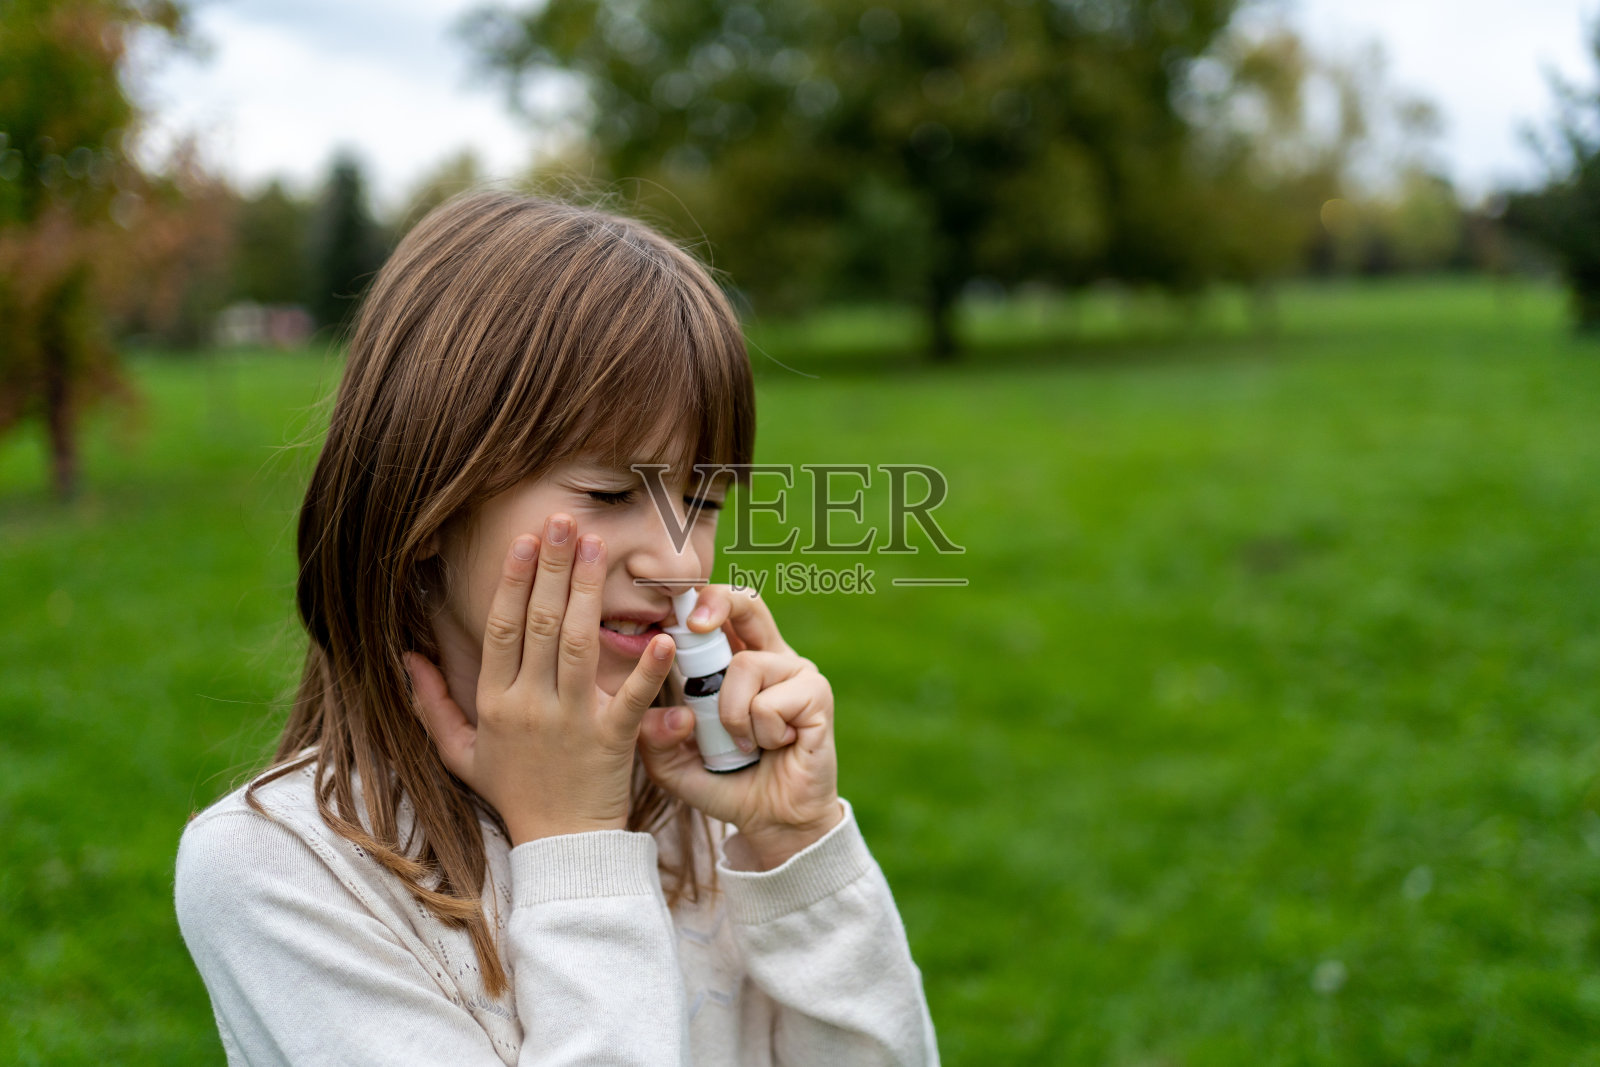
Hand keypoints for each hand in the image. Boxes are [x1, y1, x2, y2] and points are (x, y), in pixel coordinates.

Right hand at [404, 514, 676, 845]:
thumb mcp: (459, 753)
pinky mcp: (613, 742)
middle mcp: (531, 705)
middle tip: (566, 521)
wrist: (559, 847)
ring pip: (581, 646)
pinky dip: (648, 669)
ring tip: (599, 548)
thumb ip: (430, 703)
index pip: (502, 629)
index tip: (527, 542)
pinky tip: (662, 635)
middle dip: (554, 568)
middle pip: (542, 624)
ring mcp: (573, 722)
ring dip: (590, 594)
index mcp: (495, 702)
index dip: (514, 582)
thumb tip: (407, 657)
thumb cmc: (513, 794)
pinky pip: (632, 700)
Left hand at [638, 585, 841, 869]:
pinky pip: (768, 704)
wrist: (771, 824)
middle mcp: (772, 658)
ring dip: (732, 716)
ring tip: (746, 744)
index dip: (697, 601)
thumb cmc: (728, 784)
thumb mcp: (674, 764)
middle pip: (747, 603)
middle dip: (717, 603)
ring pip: (746, 666)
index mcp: (740, 661)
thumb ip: (656, 738)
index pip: (721, 613)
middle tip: (695, 625)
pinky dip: (760, 734)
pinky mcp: (818, 697)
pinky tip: (776, 747)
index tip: (668, 607)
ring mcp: (798, 674)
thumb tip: (664, 713)